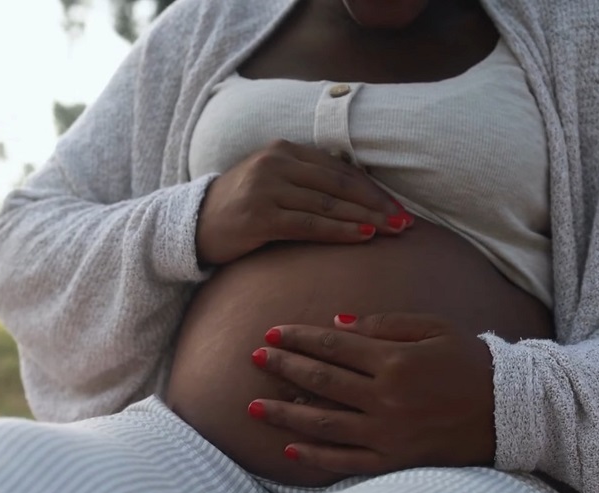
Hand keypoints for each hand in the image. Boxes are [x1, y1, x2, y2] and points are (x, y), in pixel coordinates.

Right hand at [196, 139, 412, 265]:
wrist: (193, 225)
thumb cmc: (241, 209)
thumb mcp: (274, 183)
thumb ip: (307, 182)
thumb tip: (358, 195)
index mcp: (284, 150)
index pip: (340, 169)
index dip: (372, 189)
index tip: (398, 207)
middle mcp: (276, 163)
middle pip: (339, 185)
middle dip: (377, 205)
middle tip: (405, 223)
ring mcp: (267, 187)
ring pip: (329, 204)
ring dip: (365, 219)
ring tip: (392, 231)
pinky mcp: (260, 215)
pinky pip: (310, 224)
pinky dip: (340, 231)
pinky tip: (362, 237)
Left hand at [246, 313, 496, 475]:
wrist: (511, 412)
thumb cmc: (471, 363)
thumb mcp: (434, 329)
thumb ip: (383, 326)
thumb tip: (335, 325)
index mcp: (395, 361)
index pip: (333, 347)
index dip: (299, 339)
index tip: (272, 333)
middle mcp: (386, 398)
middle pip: (321, 381)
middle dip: (283, 368)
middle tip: (253, 358)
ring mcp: (388, 433)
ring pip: (323, 424)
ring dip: (284, 415)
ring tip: (253, 407)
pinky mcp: (394, 462)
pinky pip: (345, 460)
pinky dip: (315, 456)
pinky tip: (289, 448)